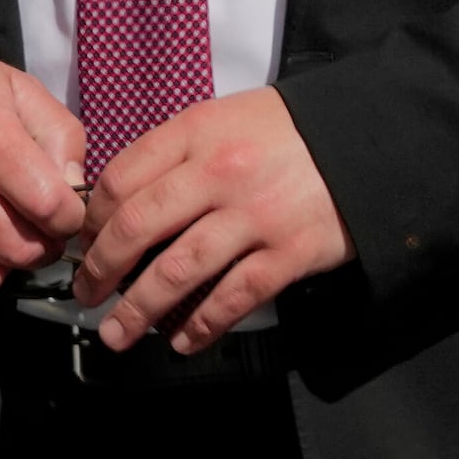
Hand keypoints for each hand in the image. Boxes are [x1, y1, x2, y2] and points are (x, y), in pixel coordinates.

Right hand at [0, 40, 87, 295]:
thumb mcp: (21, 90)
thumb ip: (62, 136)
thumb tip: (75, 192)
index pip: (51, 207)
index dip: (73, 217)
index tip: (69, 207)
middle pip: (24, 247)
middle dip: (47, 241)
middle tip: (43, 221)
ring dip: (15, 256)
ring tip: (13, 228)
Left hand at [76, 85, 348, 353]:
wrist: (375, 139)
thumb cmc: (292, 133)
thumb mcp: (225, 118)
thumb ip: (176, 153)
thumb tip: (121, 201)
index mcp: (196, 132)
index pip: (120, 180)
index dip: (91, 220)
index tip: (82, 243)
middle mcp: (220, 173)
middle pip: (137, 227)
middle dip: (100, 269)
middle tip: (86, 293)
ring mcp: (256, 215)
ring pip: (178, 270)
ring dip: (138, 309)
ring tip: (117, 331)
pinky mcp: (291, 252)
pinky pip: (235, 297)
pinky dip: (202, 325)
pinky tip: (182, 340)